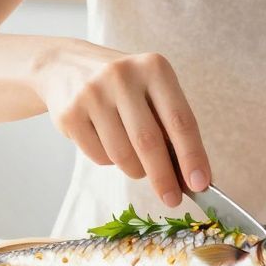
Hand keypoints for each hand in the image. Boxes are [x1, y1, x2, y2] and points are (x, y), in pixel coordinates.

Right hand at [35, 41, 208, 208]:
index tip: (200, 183)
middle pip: (149, 142)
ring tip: (137, 162)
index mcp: (154, 68)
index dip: (192, 155)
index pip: (180, 120)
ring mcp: (93, 94)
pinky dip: (110, 162)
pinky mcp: (70, 114)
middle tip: (172, 199)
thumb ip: (170, 126)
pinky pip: (98, 157)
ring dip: (135, 170)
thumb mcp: (151, 90)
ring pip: (122, 155)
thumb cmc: (123, 86)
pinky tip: (108, 144)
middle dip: (164, 177)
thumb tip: (190, 176)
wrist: (65, 66)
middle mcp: (123, 76)